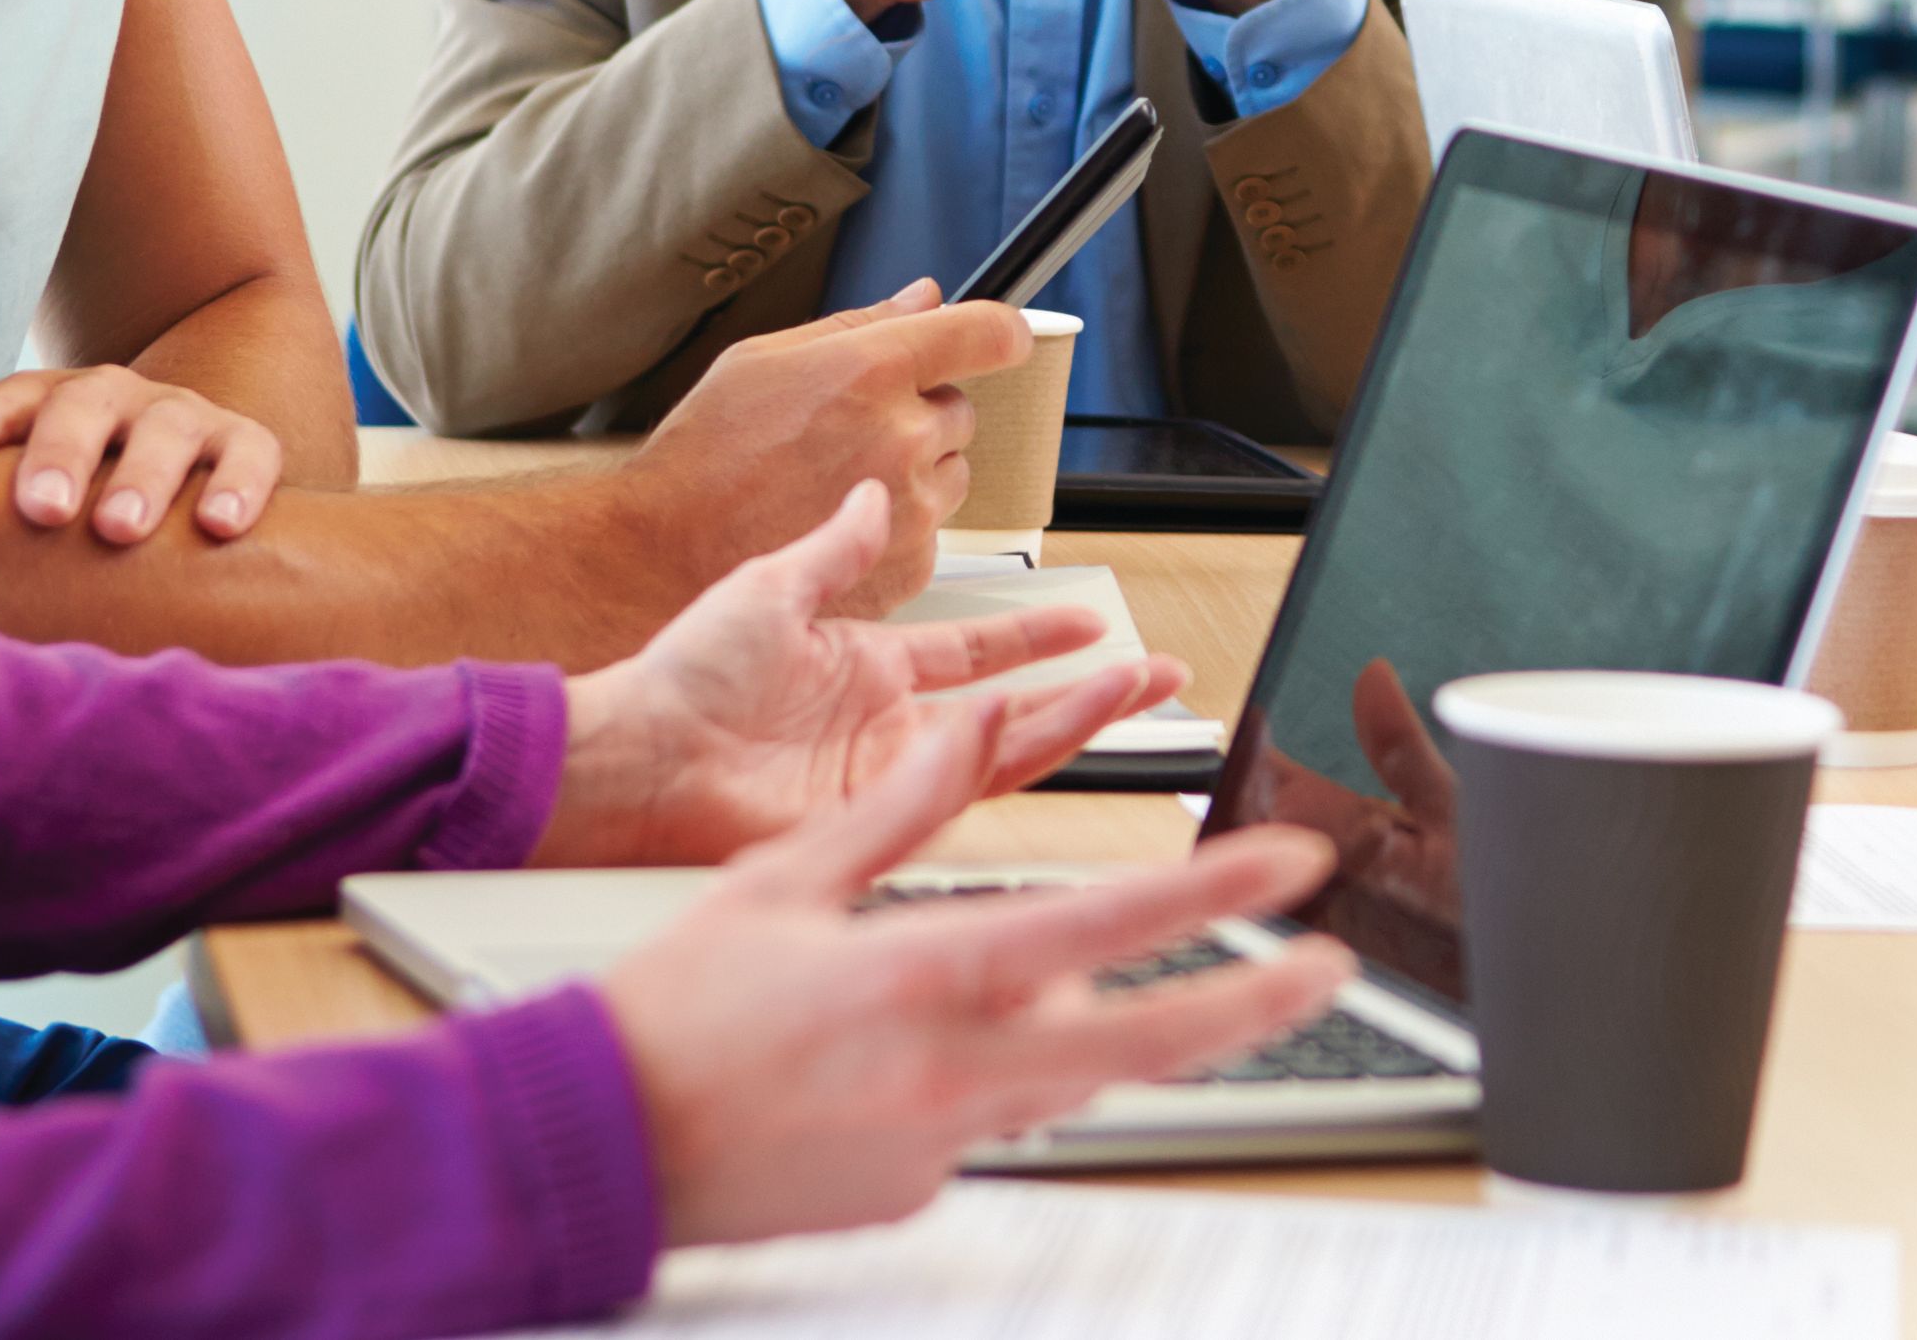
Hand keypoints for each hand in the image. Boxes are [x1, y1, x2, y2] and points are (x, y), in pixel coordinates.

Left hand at [0, 363, 287, 544]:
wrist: (184, 469)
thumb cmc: (78, 500)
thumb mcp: (21, 491)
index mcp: (53, 402)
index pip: (11, 399)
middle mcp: (119, 399)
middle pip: (87, 406)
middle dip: (62, 454)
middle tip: (42, 510)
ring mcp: (185, 416)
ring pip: (168, 429)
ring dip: (144, 476)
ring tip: (119, 529)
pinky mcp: (246, 443)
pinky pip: (251, 455)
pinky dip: (237, 486)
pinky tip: (217, 526)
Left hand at [544, 476, 1189, 864]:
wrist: (635, 752)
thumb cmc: (679, 678)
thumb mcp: (771, 586)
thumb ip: (836, 546)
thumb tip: (876, 492)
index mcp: (869, 671)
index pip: (979, 652)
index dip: (1038, 635)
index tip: (1091, 616)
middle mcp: (891, 728)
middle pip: (1019, 710)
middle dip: (1095, 692)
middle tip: (1159, 673)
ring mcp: (889, 776)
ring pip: (1009, 751)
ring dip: (1077, 718)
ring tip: (1136, 689)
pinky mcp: (875, 818)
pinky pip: (957, 785)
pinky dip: (1001, 751)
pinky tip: (1039, 716)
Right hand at [602, 689, 1348, 1246]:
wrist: (588, 1146)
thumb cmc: (671, 1009)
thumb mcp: (784, 878)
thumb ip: (903, 806)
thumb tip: (976, 725)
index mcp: (923, 976)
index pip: (1107, 928)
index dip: (1216, 897)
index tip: (1291, 869)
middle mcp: (949, 1072)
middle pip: (1145, 1045)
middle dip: (1251, 1005)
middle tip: (1328, 965)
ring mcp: (939, 1146)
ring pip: (1067, 1079)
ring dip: (1084, 1029)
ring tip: (1026, 980)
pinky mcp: (917, 1191)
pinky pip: (987, 1119)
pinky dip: (980, 1075)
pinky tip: (894, 1053)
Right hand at [610, 289, 1026, 615]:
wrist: (667, 557)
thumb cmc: (703, 458)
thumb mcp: (763, 358)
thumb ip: (859, 324)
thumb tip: (924, 297)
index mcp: (872, 370)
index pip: (986, 332)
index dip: (999, 331)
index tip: (1001, 337)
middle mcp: (904, 435)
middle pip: (959, 409)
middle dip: (918, 414)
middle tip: (846, 433)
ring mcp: (913, 505)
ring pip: (951, 472)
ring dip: (914, 472)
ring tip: (833, 483)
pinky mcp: (913, 563)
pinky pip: (935, 530)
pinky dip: (900, 527)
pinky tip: (835, 522)